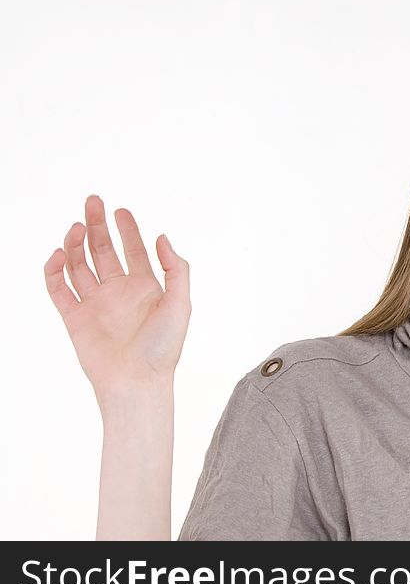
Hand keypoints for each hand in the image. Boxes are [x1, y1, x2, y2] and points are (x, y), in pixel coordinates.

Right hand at [44, 195, 190, 420]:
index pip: (133, 250)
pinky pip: (59, 289)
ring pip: (80, 265)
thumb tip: (162, 238)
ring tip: (76, 227)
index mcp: (146, 287)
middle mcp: (119, 292)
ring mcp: (96, 304)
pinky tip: (59, 255)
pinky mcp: (75, 318)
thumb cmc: (163, 348)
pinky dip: (55, 271)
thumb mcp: (181, 304)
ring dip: (76, 244)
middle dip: (97, 226)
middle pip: (104, 250)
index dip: (127, 229)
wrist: (137, 381)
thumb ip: (176, 269)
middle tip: (92, 202)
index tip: (120, 210)